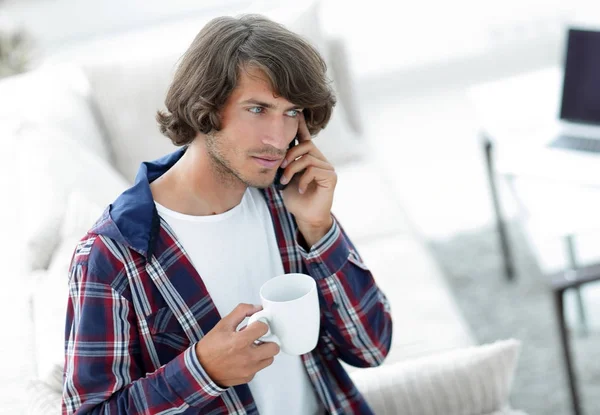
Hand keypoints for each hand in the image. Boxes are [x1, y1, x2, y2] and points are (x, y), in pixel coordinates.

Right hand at [195, 303, 279, 387]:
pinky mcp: (248, 377)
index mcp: (240, 342)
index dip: (260, 324)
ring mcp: (249, 370)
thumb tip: (257, 308)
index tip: (254, 326)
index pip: (264, 328)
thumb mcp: (223, 324)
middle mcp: (247, 357)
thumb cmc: (210, 347)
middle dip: (268, 340)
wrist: (200, 369)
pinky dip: (255, 362)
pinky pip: (259, 368)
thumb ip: (241, 311)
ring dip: (264, 352)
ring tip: (252, 348)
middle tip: (258, 338)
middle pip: (274, 347)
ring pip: (269, 359)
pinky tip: (245, 358)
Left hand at [279, 113, 335, 246]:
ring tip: (285, 181)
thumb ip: (284, 163)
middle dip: (289, 155)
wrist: (305, 216)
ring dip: (292, 169)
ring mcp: (327, 167)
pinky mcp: (331, 177)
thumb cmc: (295, 198)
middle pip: (306, 145)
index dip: (301, 125)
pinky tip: (299, 188)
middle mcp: (320, 159)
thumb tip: (272, 151)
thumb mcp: (285, 177)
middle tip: (280, 168)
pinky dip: (302, 178)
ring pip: (307, 157)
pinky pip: (314, 169)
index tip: (296, 111)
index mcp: (309, 157)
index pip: (305, 137)